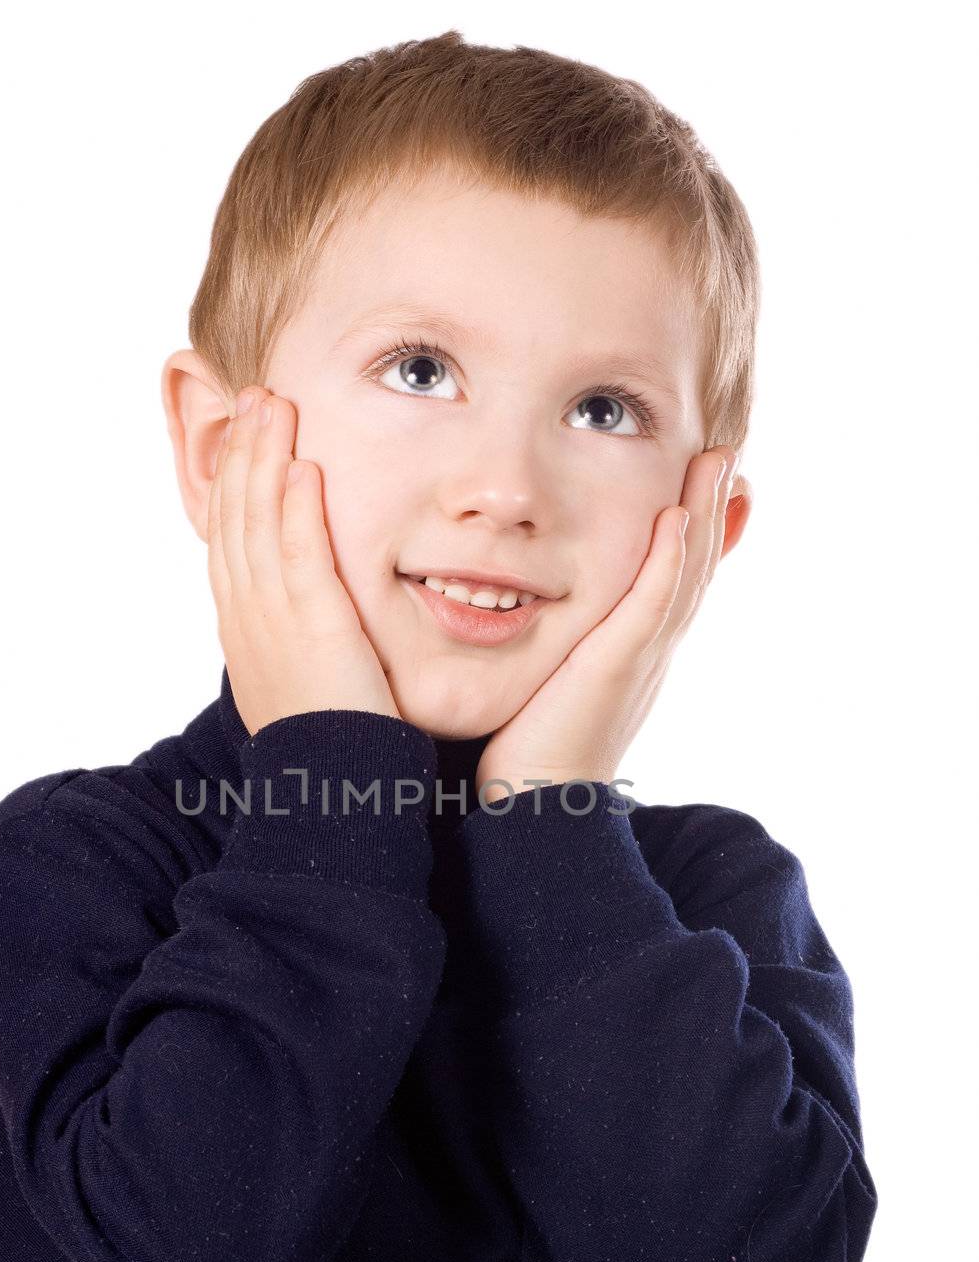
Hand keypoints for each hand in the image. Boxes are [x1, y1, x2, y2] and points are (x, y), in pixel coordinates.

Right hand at [208, 384, 401, 737]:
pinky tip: (303, 467)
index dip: (234, 479)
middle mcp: (246, 614)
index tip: (245, 435)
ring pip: (259, 523)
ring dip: (265, 460)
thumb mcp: (298, 676)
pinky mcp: (311, 626)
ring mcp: (271, 619)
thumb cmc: (326, 741)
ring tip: (274, 406)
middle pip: (235, 515)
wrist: (327, 788)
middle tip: (253, 397)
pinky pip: (298, 554)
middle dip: (242, 452)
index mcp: (242, 624)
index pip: (230, 535)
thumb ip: (298, 633)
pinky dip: (297, 508)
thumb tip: (306, 613)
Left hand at [474, 446, 736, 803]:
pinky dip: (669, 561)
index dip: (701, 532)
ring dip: (703, 515)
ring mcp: (641, 658)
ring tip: (717, 460)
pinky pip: (650, 606)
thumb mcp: (557, 683)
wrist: (538, 808)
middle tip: (727, 453)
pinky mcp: (616, 667)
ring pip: (686, 576)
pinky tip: (675, 519)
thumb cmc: (534, 752)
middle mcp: (651, 651)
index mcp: (637, 651)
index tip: (714, 482)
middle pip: (697, 567)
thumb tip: (543, 617)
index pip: (678, 580)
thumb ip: (562, 645)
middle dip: (714, 507)